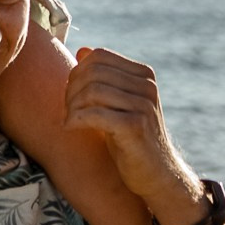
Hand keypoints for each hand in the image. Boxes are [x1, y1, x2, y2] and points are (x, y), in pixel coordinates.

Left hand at [63, 47, 206, 218]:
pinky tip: (70, 127)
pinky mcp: (136, 127)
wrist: (157, 174)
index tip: (71, 94)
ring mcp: (144, 105)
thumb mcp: (118, 104)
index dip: (78, 71)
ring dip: (72, 106)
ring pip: (92, 91)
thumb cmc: (132, 139)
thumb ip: (104, 77)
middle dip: (72, 89)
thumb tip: (83, 50)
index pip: (99, 56)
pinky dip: (75, 119)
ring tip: (69, 120)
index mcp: (144, 75)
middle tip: (67, 110)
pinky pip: (95, 114)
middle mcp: (147, 86)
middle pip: (93, 72)